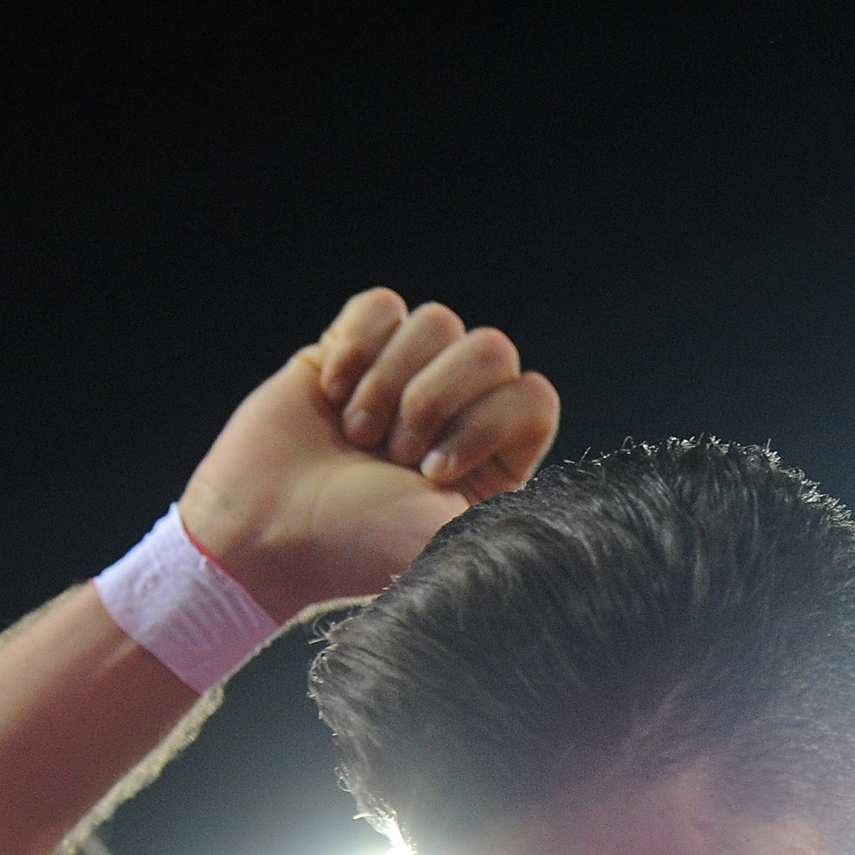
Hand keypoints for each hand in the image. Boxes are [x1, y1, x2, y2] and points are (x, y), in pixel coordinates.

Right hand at [179, 290, 560, 617]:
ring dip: (389, 380)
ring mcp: (402, 377)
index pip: (534, 395)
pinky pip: (381, 305)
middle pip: (491, 346)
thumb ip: (518, 516)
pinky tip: (328, 393)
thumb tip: (591, 517)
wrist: (263, 534)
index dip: (487, 421)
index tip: (433, 473)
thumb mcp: (454, 541)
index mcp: (494, 460)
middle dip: (436, 397)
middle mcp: (456, 413)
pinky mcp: (349, 350)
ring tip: (355, 433)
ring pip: (435, 320)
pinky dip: (354, 346)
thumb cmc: (356, 549)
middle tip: (392, 453)